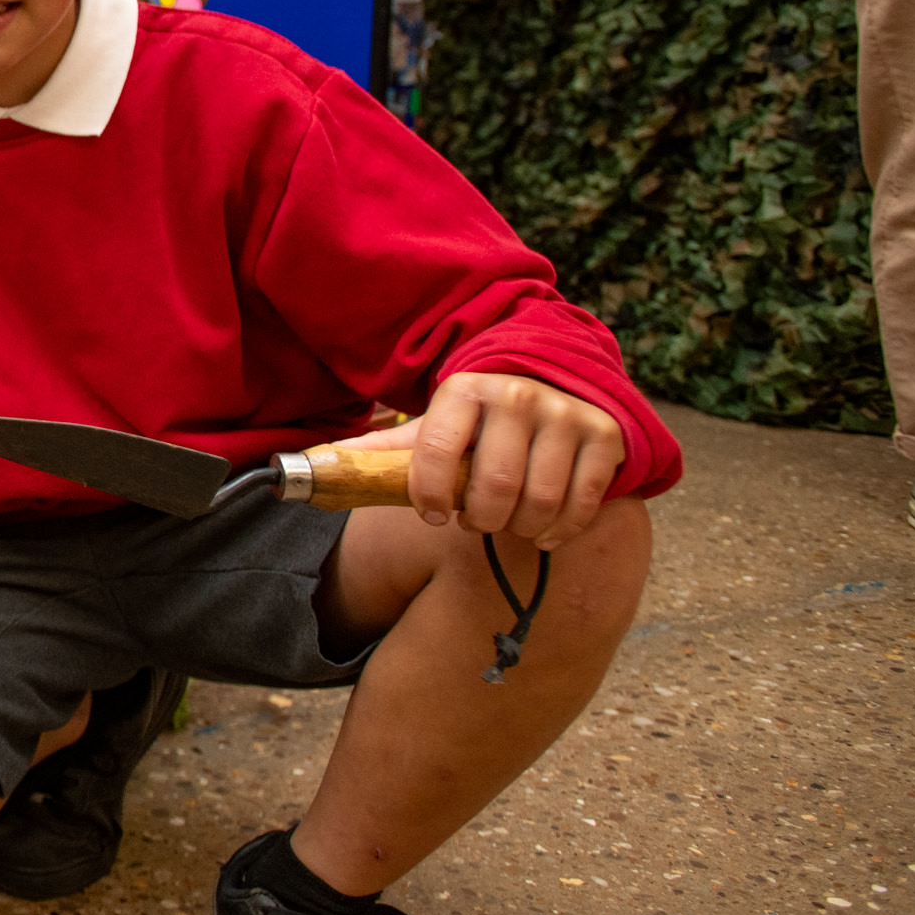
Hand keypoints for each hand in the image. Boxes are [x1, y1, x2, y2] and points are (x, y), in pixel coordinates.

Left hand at [335, 372, 622, 549]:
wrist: (552, 385)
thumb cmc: (479, 422)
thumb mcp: (431, 426)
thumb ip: (381, 450)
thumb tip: (309, 467)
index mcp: (463, 388)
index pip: (433, 453)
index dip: (428, 496)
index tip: (434, 513)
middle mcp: (517, 394)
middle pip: (491, 485)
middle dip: (478, 517)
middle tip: (475, 518)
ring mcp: (565, 413)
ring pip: (537, 501)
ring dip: (517, 527)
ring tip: (506, 519)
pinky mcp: (605, 436)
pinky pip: (580, 504)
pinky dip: (558, 530)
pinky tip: (542, 528)